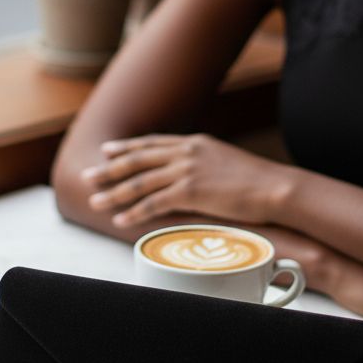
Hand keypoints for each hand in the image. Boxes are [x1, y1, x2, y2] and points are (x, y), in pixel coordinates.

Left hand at [80, 133, 289, 229]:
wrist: (275, 188)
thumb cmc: (258, 181)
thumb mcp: (226, 160)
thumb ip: (205, 162)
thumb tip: (194, 173)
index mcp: (194, 142)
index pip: (152, 143)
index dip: (127, 147)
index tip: (107, 150)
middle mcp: (186, 152)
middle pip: (137, 159)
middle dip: (109, 169)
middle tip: (87, 176)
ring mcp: (186, 171)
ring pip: (139, 182)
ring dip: (114, 193)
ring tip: (94, 201)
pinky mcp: (190, 192)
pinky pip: (153, 203)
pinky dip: (134, 212)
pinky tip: (120, 219)